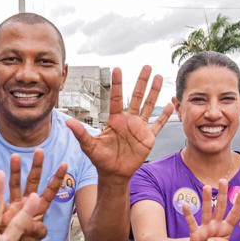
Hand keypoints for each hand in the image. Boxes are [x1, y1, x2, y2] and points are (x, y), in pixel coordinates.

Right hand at [0, 149, 67, 240]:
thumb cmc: (23, 238)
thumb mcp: (34, 236)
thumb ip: (38, 230)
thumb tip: (39, 225)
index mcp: (38, 207)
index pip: (50, 191)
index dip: (57, 178)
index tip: (64, 164)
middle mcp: (26, 201)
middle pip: (33, 181)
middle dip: (37, 166)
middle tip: (40, 150)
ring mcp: (12, 202)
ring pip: (15, 183)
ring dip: (15, 170)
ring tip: (15, 156)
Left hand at [65, 65, 174, 179]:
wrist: (114, 174)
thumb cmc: (100, 160)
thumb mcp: (89, 146)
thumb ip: (81, 133)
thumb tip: (68, 122)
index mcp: (115, 120)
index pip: (116, 98)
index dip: (117, 84)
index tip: (117, 69)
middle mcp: (128, 120)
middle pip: (136, 97)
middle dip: (142, 82)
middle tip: (146, 66)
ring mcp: (139, 128)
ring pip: (148, 106)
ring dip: (154, 92)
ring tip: (159, 77)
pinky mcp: (148, 138)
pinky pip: (158, 124)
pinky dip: (165, 115)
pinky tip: (171, 104)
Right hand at [182, 179, 239, 240]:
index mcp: (226, 228)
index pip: (234, 214)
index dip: (238, 204)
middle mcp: (216, 224)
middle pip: (220, 207)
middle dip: (222, 194)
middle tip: (223, 180)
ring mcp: (205, 227)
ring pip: (207, 211)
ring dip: (206, 199)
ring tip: (206, 187)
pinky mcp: (195, 232)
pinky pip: (191, 222)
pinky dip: (188, 214)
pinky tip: (185, 205)